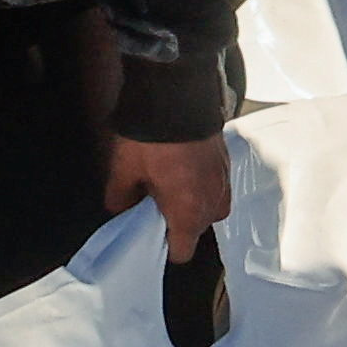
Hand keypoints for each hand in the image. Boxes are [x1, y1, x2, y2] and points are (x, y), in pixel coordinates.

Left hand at [105, 134, 233, 259]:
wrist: (178, 94)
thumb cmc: (153, 136)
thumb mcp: (123, 171)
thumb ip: (119, 199)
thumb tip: (120, 208)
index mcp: (188, 212)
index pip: (181, 251)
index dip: (163, 247)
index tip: (151, 235)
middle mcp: (212, 202)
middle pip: (195, 229)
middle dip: (177, 220)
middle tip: (154, 201)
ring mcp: (223, 181)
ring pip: (207, 207)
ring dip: (191, 202)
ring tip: (169, 181)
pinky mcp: (226, 162)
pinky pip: (214, 186)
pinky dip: (200, 182)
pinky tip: (181, 166)